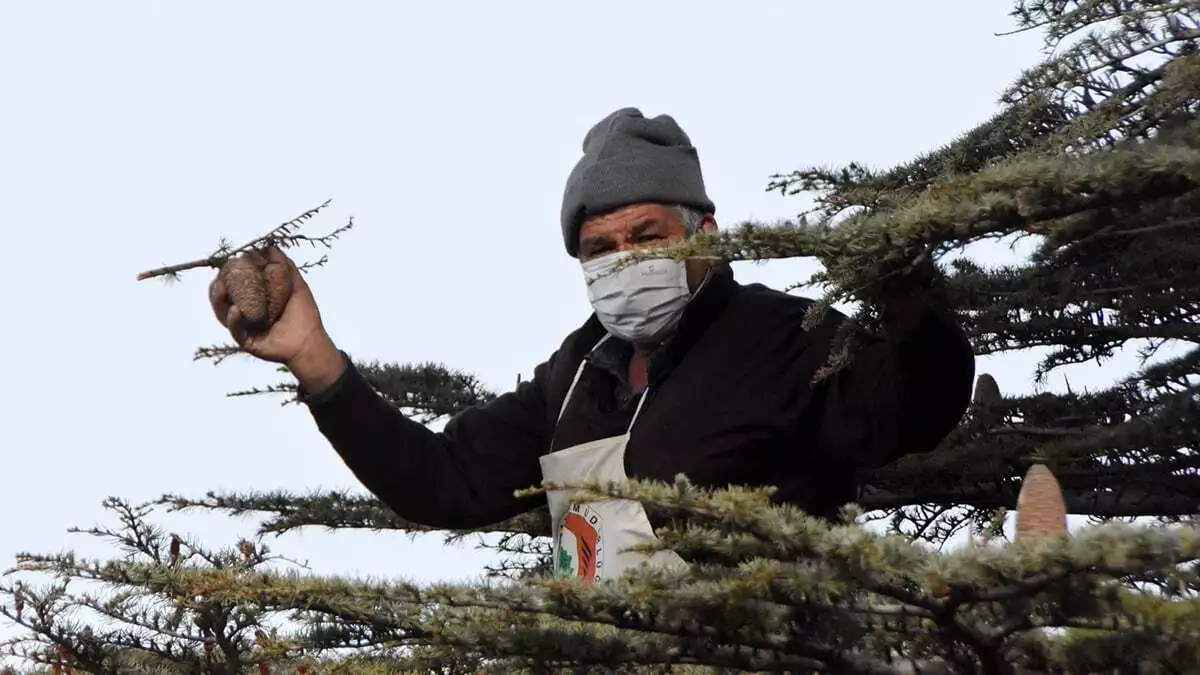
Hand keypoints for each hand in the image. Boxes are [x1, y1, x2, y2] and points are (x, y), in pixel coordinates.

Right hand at [209, 246, 345, 390]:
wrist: (311, 341)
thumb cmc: (304, 315)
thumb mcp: (296, 285)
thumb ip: (284, 266)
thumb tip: (270, 245)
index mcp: (254, 300)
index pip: (235, 284)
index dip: (229, 273)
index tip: (229, 261)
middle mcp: (245, 313)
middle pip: (223, 298)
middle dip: (217, 284)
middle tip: (219, 273)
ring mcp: (244, 328)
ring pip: (223, 313)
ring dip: (218, 300)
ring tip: (220, 287)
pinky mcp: (246, 342)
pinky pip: (235, 330)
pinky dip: (234, 320)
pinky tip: (236, 309)